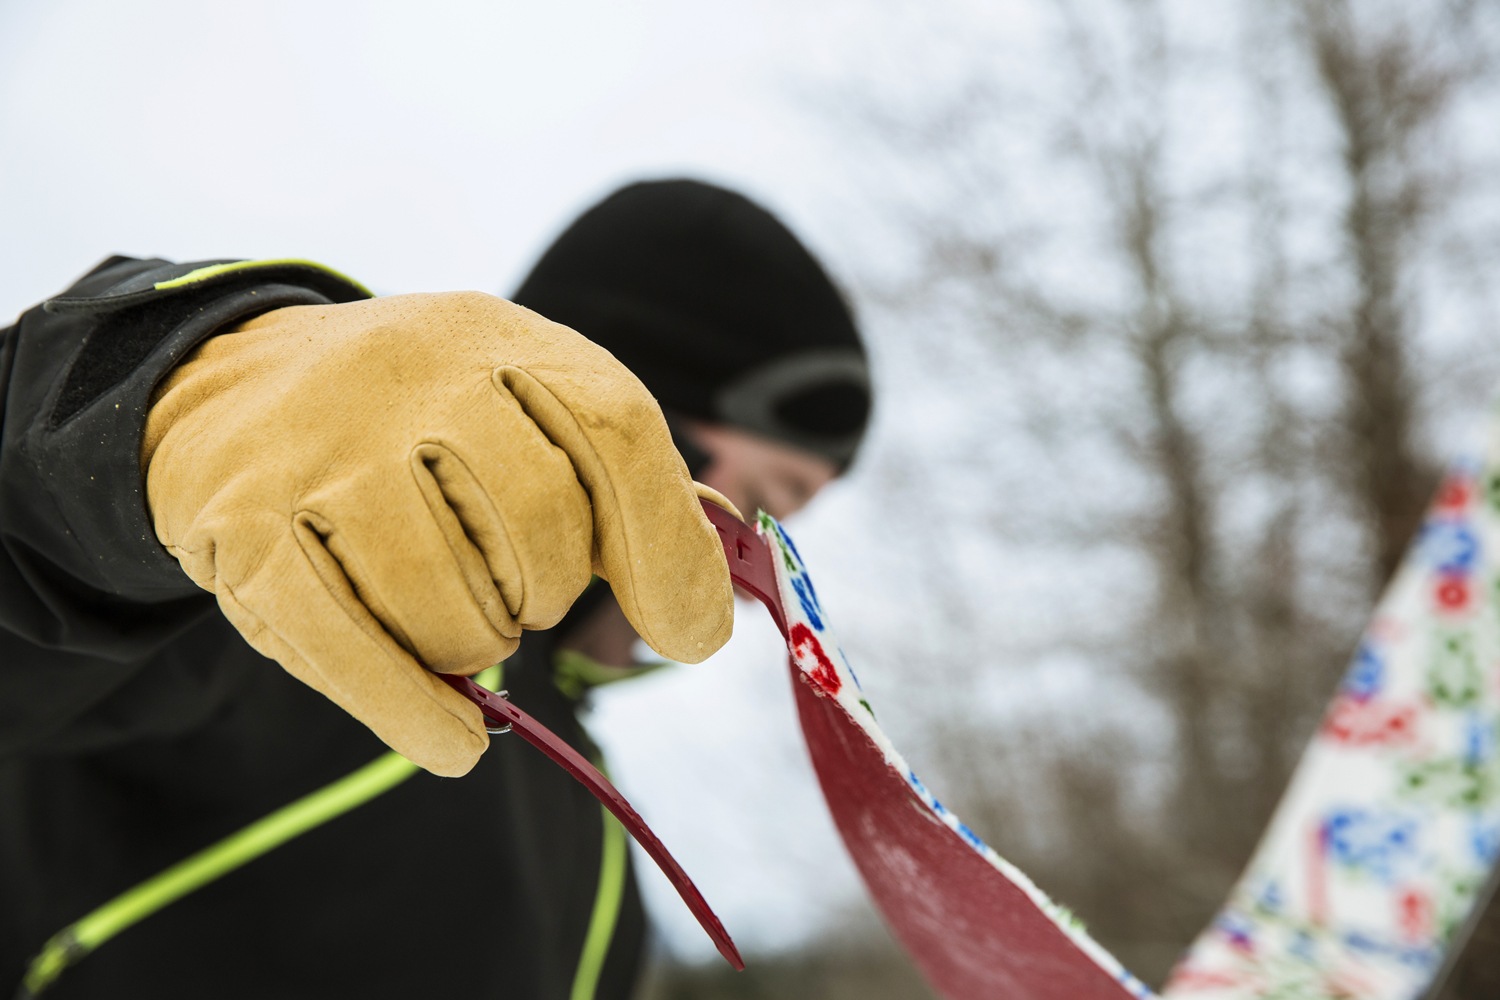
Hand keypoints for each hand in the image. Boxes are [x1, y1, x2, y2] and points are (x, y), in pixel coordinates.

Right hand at [142, 292, 732, 775]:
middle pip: (539, 532)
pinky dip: (418, 716)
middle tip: (512, 598)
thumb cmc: (411, 424)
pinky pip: (354, 652)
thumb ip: (619, 490)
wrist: (227, 386)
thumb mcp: (518, 411)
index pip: (616, 429)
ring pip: (450, 606)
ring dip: (472, 644)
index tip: (689, 636)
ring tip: (448, 614)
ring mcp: (319, 450)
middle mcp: (408, 378)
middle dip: (543, 596)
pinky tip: (452, 741)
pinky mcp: (243, 527)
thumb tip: (705, 607)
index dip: (668, 548)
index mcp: (498, 343)